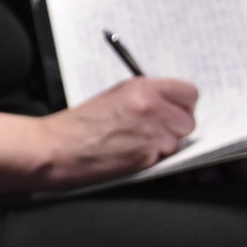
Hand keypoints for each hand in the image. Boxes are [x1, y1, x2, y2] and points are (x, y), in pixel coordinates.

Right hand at [0, 77, 197, 192]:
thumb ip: (146, 97)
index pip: (190, 93)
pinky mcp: (147, 156)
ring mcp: (151, 133)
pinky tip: (131, 154)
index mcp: (143, 87)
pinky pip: (165, 158)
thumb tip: (172, 106)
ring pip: (179, 142)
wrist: (57, 147)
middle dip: (176, 129)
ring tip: (136, 144)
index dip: (183, 105)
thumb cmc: (80, 123)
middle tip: (154, 132)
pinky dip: (153, 159)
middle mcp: (151, 107)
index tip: (174, 111)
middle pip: (189, 120)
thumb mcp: (116, 96)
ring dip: (164, 146)